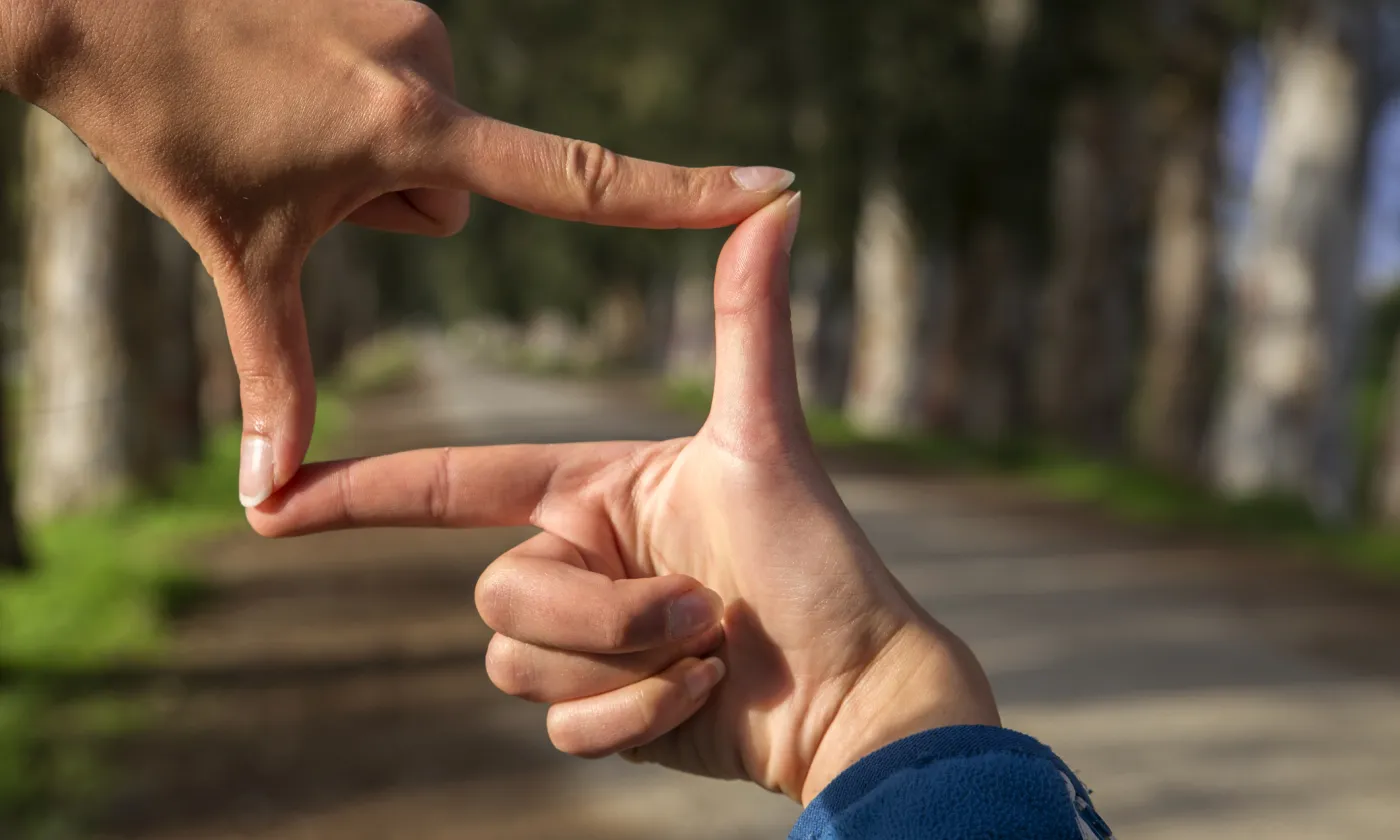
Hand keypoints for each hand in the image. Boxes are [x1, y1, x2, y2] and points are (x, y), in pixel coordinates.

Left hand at [0, 0, 794, 506]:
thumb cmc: (166, 120)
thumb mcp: (236, 249)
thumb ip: (272, 370)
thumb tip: (268, 500)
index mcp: (412, 130)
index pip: (578, 178)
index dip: (681, 197)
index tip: (774, 189)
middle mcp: (432, 61)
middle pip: (458, 179)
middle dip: (393, 197)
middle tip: (304, 170)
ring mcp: (411, 11)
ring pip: (429, 125)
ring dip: (375, 145)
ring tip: (291, 120)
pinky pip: (407, 68)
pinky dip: (360, 92)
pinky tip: (291, 73)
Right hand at [249, 194, 998, 801]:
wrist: (854, 689)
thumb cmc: (817, 560)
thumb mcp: (766, 440)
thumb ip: (747, 324)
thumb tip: (780, 199)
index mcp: (592, 494)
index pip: (456, 486)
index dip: (365, 491)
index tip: (274, 498)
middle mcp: (576, 564)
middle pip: (501, 595)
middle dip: (606, 615)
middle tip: (703, 608)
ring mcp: (584, 645)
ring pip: (520, 664)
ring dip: (631, 664)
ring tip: (715, 647)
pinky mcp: (598, 712)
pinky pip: (563, 729)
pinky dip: (641, 719)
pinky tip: (710, 697)